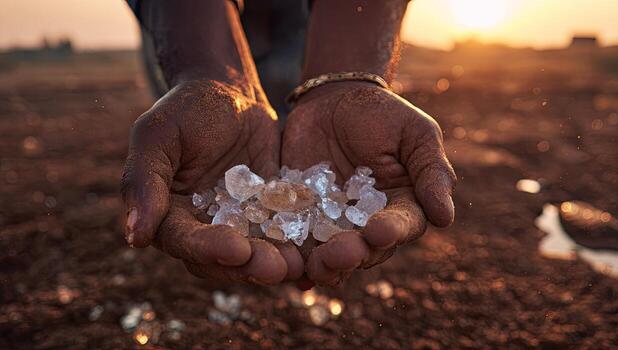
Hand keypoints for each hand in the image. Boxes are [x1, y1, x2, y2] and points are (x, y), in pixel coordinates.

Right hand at [121, 80, 302, 284]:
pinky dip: (298, 245)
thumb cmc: (186, 108)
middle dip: (248, 265)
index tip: (235, 248)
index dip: (207, 248)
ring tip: (300, 265)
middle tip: (276, 268)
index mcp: (168, 214)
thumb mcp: (158, 135)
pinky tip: (318, 253)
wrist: (229, 93)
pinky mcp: (268, 215)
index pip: (183, 241)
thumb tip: (134, 237)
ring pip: (255, 253)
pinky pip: (282, 233)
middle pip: (221, 259)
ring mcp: (238, 224)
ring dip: (275, 262)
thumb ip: (143, 182)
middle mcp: (202, 227)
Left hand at [282, 82, 455, 284]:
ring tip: (316, 264)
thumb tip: (445, 217)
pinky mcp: (301, 218)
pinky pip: (296, 239)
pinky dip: (293, 254)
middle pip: (365, 249)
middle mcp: (368, 223)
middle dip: (354, 254)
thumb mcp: (415, 134)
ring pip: (331, 254)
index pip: (403, 225)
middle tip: (341, 253)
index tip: (380, 231)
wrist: (332, 99)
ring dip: (325, 264)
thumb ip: (431, 172)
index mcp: (402, 206)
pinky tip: (287, 262)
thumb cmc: (382, 114)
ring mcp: (333, 223)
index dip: (392, 231)